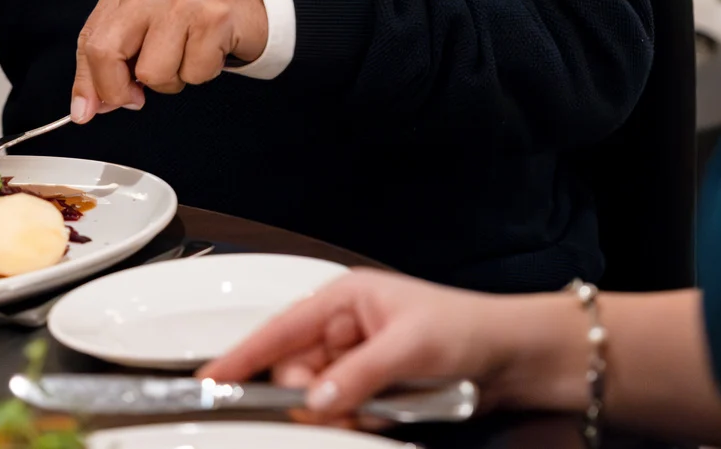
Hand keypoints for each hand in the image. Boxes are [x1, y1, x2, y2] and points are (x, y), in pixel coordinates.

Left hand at [69, 0, 268, 121]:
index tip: (89, 109)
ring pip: (152, 72)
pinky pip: (193, 74)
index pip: (89, 40)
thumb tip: (86, 106)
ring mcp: (183, 0)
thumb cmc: (193, 17)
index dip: (88, 82)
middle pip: (106, 52)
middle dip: (116, 89)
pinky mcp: (213, 18)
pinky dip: (200, 74)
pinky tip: (206, 51)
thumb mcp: (144, 29)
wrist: (249, 0)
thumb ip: (111, 64)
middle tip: (136, 96)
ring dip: (170, 80)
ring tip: (184, 57)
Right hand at [198, 269, 587, 418]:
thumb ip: (356, 375)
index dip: (241, 356)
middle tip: (346, 407)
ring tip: (384, 403)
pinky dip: (359, 421)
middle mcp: (343, 329)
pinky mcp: (370, 391)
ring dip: (342, 413)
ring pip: (317, 402)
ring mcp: (355, 362)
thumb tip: (313, 402)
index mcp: (343, 298)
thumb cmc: (466, 327)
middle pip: (294, 376)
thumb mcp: (409, 346)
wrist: (511, 357)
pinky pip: (343, 415)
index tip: (209, 380)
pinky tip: (388, 411)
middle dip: (313, 399)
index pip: (278, 329)